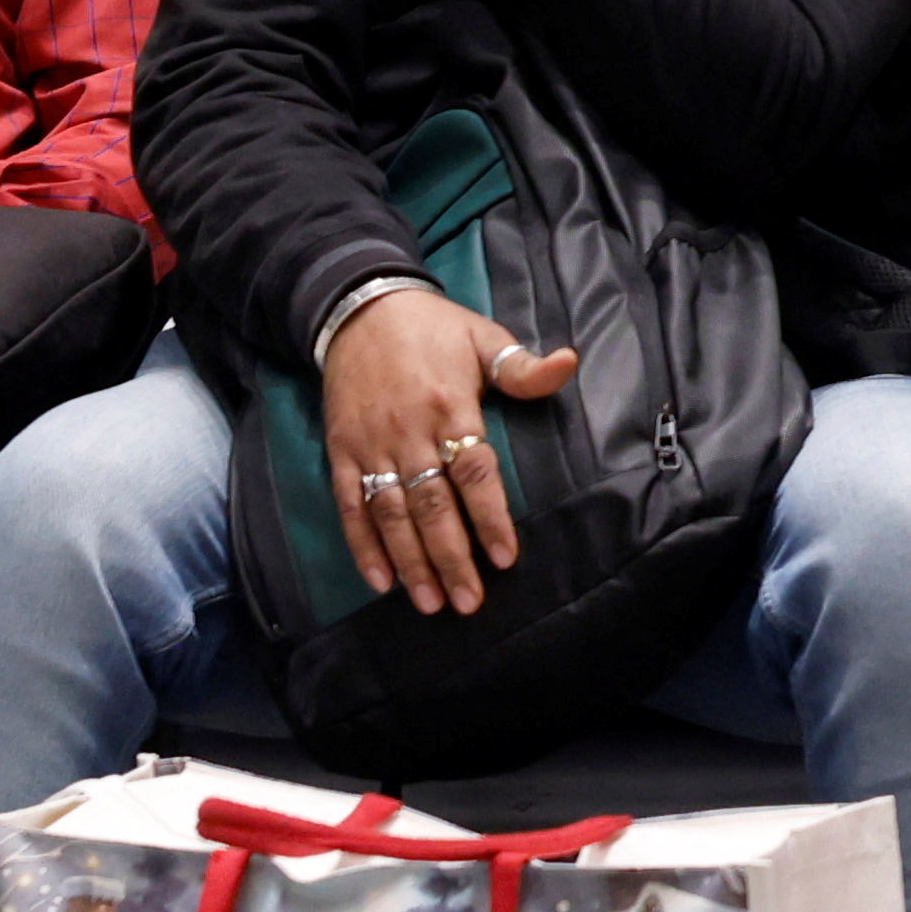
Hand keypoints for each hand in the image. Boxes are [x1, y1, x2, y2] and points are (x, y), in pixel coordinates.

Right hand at [322, 288, 576, 614]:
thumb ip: (523, 367)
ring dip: (410, 562)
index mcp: (451, 407)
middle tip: (470, 601)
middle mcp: (409, 432)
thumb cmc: (433, 329)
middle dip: (452, 558)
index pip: (475, 473)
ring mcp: (372, 445)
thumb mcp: (484, 337)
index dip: (490, 518)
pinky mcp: (341, 452)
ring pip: (391, 515)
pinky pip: (350, 505)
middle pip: (432, 506)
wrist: (360, 309)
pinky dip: (363, 545)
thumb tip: (569, 363)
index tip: (505, 558)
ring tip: (430, 602)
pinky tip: (380, 581)